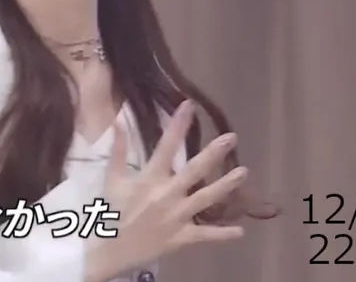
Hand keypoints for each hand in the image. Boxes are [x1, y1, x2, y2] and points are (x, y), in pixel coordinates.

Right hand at [84, 101, 247, 280]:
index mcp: (149, 178)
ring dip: (226, 186)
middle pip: (195, 170)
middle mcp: (167, 194)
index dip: (178, 124)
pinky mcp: (183, 237)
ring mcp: (178, 216)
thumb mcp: (112, 178)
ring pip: (207, 199)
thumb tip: (119, 121)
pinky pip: (206, 234)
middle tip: (231, 138)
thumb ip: (118, 150)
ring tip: (244, 173)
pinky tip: (241, 231)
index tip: (189, 106)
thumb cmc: (112, 211)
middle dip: (214, 153)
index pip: (166, 146)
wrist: (111, 250)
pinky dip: (223, 234)